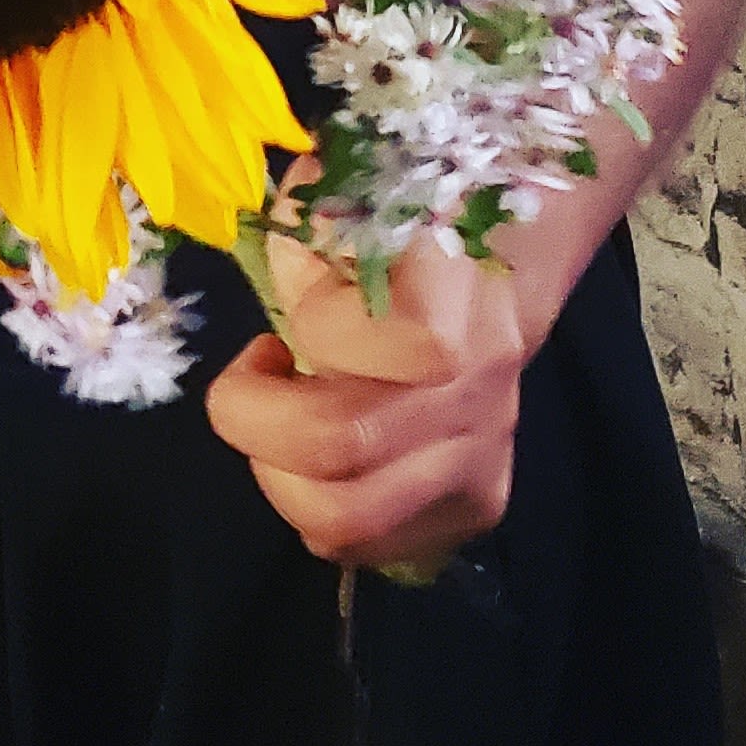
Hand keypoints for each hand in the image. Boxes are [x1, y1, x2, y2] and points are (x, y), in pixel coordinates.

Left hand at [205, 217, 536, 572]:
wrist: (495, 265)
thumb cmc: (395, 226)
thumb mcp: (339, 197)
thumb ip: (301, 236)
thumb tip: (281, 287)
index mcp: (449, 295)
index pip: (349, 339)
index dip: (295, 333)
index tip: (278, 325)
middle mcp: (478, 387)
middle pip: (339, 445)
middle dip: (255, 422)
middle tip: (250, 386)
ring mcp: (485, 456)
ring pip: (350, 521)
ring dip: (281, 478)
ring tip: (284, 426)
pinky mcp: (478, 504)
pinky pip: (372, 547)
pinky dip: (319, 512)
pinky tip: (322, 459)